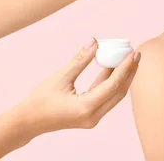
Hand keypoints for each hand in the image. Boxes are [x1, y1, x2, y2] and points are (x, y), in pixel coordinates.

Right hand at [16, 38, 138, 134]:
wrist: (28, 122)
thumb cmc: (40, 100)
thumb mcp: (60, 77)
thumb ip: (80, 60)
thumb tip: (95, 42)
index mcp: (86, 107)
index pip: (114, 84)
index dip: (126, 67)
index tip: (134, 53)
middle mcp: (93, 116)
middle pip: (120, 92)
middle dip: (130, 72)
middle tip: (136, 53)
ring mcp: (93, 118)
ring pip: (114, 95)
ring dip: (122, 77)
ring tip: (128, 58)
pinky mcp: (90, 115)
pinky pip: (106, 97)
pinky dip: (110, 82)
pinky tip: (112, 66)